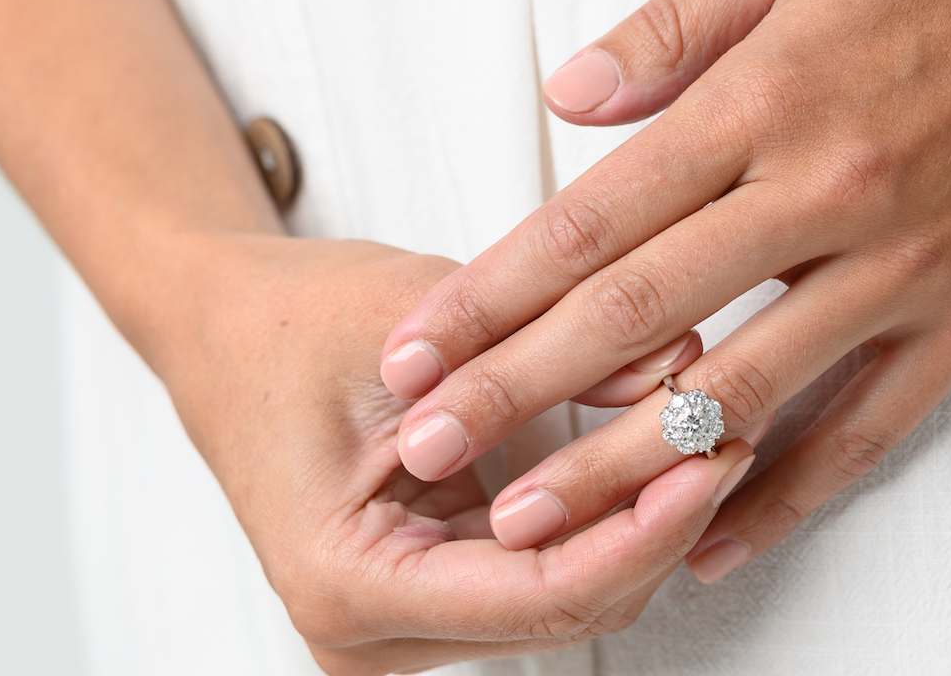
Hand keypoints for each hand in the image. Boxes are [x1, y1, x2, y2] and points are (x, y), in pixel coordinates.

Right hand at [149, 235, 753, 674]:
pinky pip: (539, 575)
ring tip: (700, 436)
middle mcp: (366, 632)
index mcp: (345, 584)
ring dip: (635, 524)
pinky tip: (646, 459)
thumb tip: (679, 366)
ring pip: (562, 600)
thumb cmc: (287, 324)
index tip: (713, 461)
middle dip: (654, 525)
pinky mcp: (424, 589)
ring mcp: (396, 622)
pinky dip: (598, 521)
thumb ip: (544, 350)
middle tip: (726, 432)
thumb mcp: (414, 319)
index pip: (539, 596)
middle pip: (562, 610)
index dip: (642, 532)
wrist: (224, 328)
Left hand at [380, 0, 950, 581]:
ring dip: (622, 469)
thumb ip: (672, 24)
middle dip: (519, 392)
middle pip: (637, 318)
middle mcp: (823, 196)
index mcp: (765, 102)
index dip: (493, 293)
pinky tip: (708, 541)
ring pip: (737, 393)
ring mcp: (899, 270)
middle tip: (429, 448)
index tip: (420, 347)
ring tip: (531, 523)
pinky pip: (864, 431)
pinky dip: (783, 495)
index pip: (593, 220)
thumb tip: (568, 97)